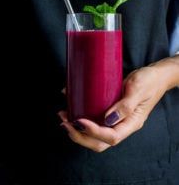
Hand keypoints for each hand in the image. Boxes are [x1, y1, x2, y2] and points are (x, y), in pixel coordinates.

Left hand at [58, 57, 178, 151]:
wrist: (155, 76)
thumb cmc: (149, 81)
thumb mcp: (138, 89)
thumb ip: (125, 106)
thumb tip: (108, 120)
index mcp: (132, 123)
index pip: (111, 136)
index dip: (93, 132)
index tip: (79, 120)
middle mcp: (122, 125)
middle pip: (100, 142)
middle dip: (80, 136)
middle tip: (65, 123)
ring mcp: (116, 119)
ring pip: (94, 134)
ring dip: (77, 129)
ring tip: (63, 115)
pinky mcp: (110, 111)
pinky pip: (94, 119)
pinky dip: (81, 116)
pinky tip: (71, 105)